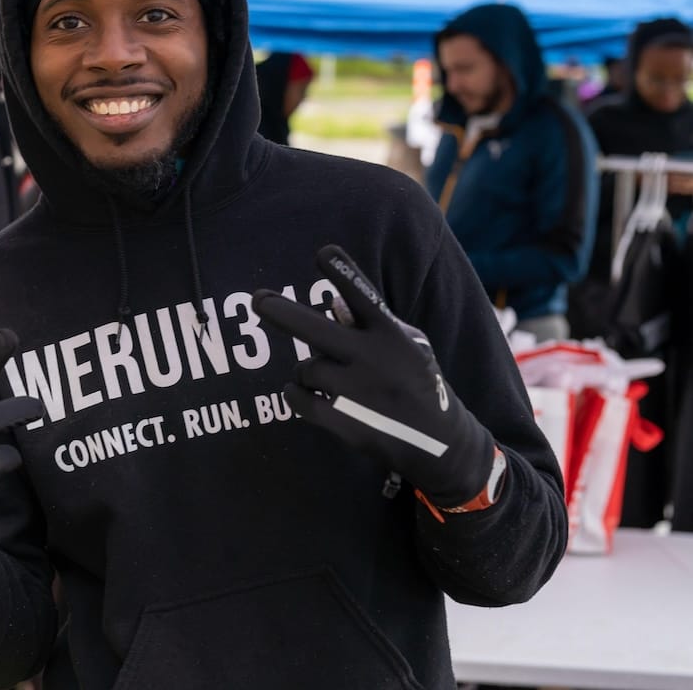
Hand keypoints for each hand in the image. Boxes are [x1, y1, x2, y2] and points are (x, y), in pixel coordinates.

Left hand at [252, 245, 494, 507]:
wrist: (440, 446)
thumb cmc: (417, 383)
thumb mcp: (408, 347)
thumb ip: (370, 325)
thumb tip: (334, 303)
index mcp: (392, 336)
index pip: (363, 297)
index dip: (343, 273)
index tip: (323, 252)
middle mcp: (375, 360)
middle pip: (315, 330)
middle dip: (282, 312)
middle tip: (257, 299)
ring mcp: (360, 393)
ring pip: (307, 368)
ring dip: (307, 371)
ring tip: (328, 380)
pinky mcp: (347, 423)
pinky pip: (299, 400)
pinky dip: (295, 394)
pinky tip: (301, 392)